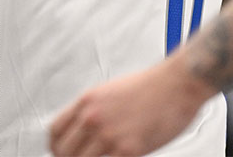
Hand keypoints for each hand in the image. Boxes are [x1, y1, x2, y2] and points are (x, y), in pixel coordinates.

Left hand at [49, 61, 212, 155]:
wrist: (178, 84)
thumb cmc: (152, 86)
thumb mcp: (111, 91)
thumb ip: (94, 111)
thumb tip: (84, 132)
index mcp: (87, 101)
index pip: (55, 131)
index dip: (55, 146)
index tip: (60, 151)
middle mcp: (93, 117)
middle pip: (63, 152)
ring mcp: (108, 135)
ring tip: (104, 156)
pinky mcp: (128, 150)